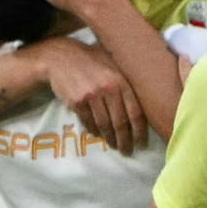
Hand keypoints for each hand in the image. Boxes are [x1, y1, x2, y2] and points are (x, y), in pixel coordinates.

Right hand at [34, 38, 147, 154]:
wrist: (61, 57)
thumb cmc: (91, 60)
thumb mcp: (113, 64)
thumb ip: (127, 81)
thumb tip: (145, 103)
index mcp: (122, 80)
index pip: (135, 112)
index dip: (140, 131)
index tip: (142, 143)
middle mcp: (109, 88)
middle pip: (121, 122)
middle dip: (125, 140)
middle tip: (128, 151)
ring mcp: (92, 95)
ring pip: (104, 125)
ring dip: (110, 139)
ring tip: (115, 146)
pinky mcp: (77, 102)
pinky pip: (89, 122)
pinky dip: (95, 131)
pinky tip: (99, 135)